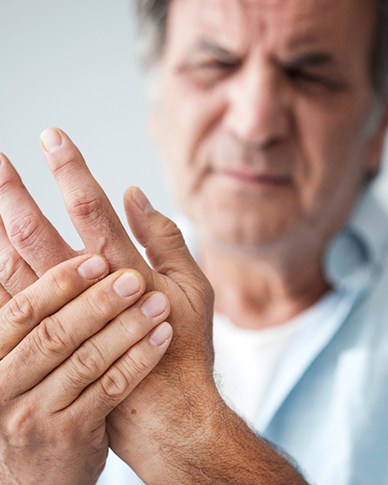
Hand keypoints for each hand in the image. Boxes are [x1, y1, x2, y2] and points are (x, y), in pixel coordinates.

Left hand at [0, 131, 306, 483]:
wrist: (169, 412)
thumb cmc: (187, 345)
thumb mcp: (193, 287)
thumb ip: (165, 238)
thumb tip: (135, 195)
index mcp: (127, 272)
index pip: (91, 210)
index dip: (71, 172)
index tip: (53, 138)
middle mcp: (89, 294)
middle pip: (38, 235)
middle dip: (13, 195)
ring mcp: (66, 323)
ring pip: (16, 269)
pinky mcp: (55, 348)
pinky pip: (12, 310)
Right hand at [0, 254, 171, 483]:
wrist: (39, 471)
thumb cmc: (37, 397)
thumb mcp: (19, 360)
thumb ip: (31, 318)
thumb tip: (23, 253)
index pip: (24, 311)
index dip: (60, 282)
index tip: (97, 259)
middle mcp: (6, 384)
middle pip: (55, 334)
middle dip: (98, 302)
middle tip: (135, 278)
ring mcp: (36, 413)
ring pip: (86, 361)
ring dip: (126, 328)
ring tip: (159, 304)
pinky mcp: (70, 434)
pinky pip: (109, 390)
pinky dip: (138, 360)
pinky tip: (161, 337)